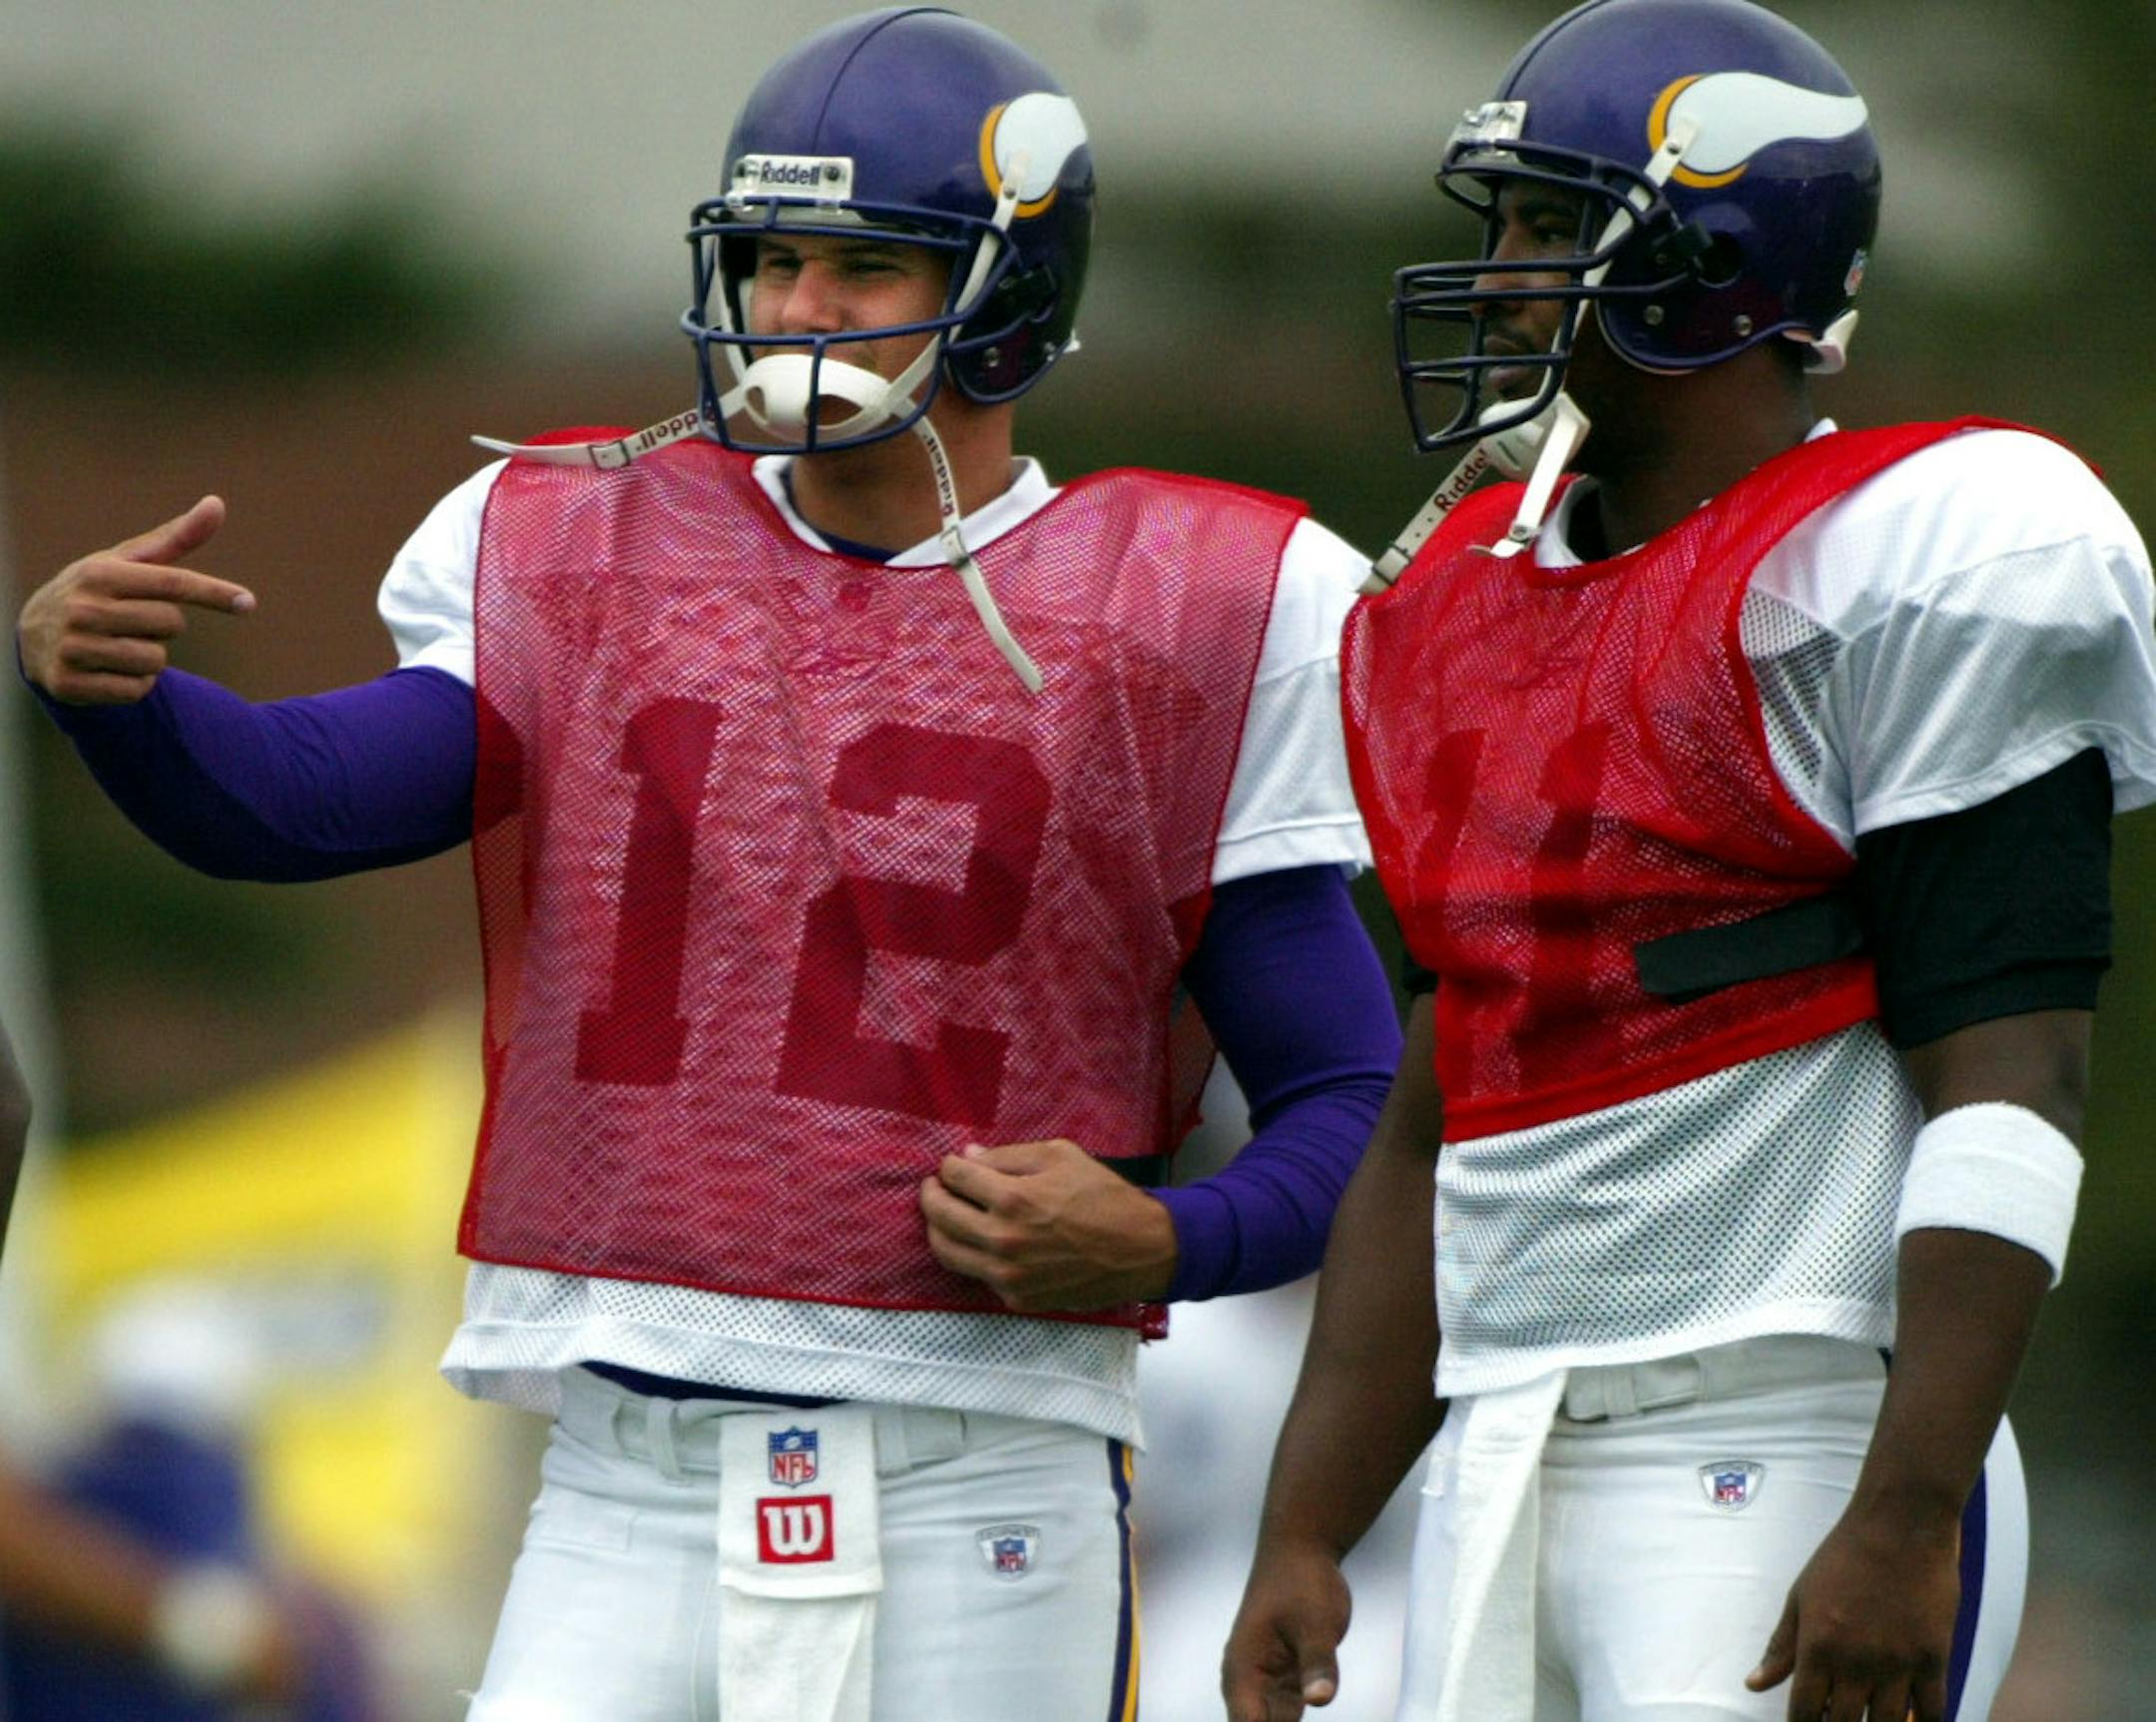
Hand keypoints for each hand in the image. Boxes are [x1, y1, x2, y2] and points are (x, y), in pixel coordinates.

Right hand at [17, 496, 252, 703]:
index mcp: (99, 573)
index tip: (248, 602)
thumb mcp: (128, 561)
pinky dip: (135, 683)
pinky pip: (137, 690)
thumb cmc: (97, 591)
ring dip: (151, 658)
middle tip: (132, 620)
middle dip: (165, 626)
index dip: (213, 593)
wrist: (34, 635)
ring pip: (156, 661)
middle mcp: (82, 608)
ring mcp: (72, 648)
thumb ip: (176, 538)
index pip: (171, 583)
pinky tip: (108, 669)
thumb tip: (217, 503)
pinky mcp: (68, 685)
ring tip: (118, 645)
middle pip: (171, 625)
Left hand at [918, 1137, 1176, 1310]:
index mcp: (1013, 1199)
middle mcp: (1002, 1240)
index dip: (948, 1167)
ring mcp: (1007, 1275)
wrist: (1140, 1249)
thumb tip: (969, 1156)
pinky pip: (978, 1275)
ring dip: (938, 1229)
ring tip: (945, 1215)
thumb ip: (1009, 1155)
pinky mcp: (1017, 1298)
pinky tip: (982, 1241)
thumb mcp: (1061, 1155)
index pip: (955, 1178)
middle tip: (934, 1187)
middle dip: (931, 1196)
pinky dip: (972, 1255)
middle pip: (939, 1217)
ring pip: (947, 1253)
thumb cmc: (1104, 1196)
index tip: (951, 1165)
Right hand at [1222, 1535, 1351, 1720]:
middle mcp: (1248, 1684)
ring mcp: (1266, 1684)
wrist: (1302, 1550)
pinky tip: (1313, 1707)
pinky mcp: (1286, 1681)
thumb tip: (1320, 1702)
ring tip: (1310, 1702)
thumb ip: (1318, 1664)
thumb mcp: (1316, 1622)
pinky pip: (1288, 1717)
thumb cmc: (1302, 1580)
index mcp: (1243, 1671)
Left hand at [1747, 1501, 1961, 1721]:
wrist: (1900, 1527)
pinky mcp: (1934, 1659)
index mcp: (1817, 1647)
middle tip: (1839, 1719)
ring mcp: (1898, 1664)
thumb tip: (1754, 1685)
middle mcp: (1856, 1663)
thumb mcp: (1800, 1597)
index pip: (1805, 1712)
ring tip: (1870, 1718)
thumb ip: (1780, 1646)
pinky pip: (1933, 1712)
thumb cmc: (1843, 1557)